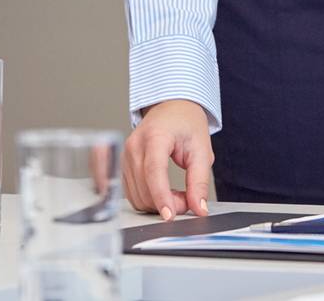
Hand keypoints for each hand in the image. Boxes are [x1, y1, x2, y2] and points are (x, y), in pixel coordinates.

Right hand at [122, 99, 212, 220]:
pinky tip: (164, 192)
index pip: (154, 171)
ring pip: (136, 196)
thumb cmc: (187, 124)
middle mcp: (134, 146)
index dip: (161, 196)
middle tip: (189, 199)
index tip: (170, 215)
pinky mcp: (122, 167)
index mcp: (155, 136)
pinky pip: (132, 193)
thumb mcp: (202, 149)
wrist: (172, 108)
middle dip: (167, 202)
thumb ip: (200, 180)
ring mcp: (124, 156)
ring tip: (179, 194)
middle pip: (144, 187)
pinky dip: (149, 199)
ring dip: (157, 203)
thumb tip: (199, 209)